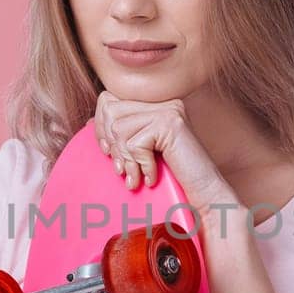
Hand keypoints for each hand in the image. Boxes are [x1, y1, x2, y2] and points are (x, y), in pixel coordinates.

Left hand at [92, 91, 233, 213]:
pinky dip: (140, 165)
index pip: (109, 98)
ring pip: (120, 128)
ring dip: (125, 159)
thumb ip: (121, 133)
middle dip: (111, 144)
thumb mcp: (140, 150)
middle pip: (111, 110)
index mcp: (154, 102)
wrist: (203, 193)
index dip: (101, 125)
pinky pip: (135, 143)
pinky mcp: (171, 123)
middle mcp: (162, 100)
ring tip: (135, 177)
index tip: (107, 151)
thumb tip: (90, 121)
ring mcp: (168, 109)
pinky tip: (151, 177)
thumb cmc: (171, 176)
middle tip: (121, 169)